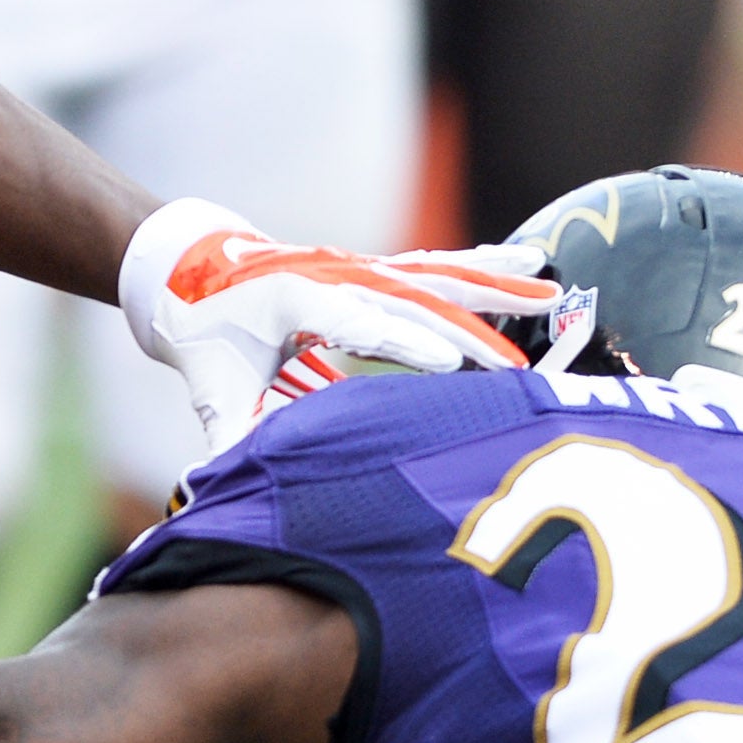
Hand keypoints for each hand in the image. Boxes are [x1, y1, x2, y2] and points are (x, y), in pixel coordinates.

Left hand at [124, 201, 559, 452]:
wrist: (193, 269)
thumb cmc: (204, 334)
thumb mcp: (210, 387)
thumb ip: (231, 432)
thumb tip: (237, 479)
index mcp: (293, 297)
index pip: (359, 321)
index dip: (403, 341)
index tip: (449, 362)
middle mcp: (335, 274)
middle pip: (411, 297)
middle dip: (469, 327)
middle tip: (517, 361)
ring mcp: (359, 266)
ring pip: (436, 272)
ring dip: (494, 283)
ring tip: (548, 286)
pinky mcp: (374, 268)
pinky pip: (434, 266)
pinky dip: (480, 265)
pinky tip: (525, 263)